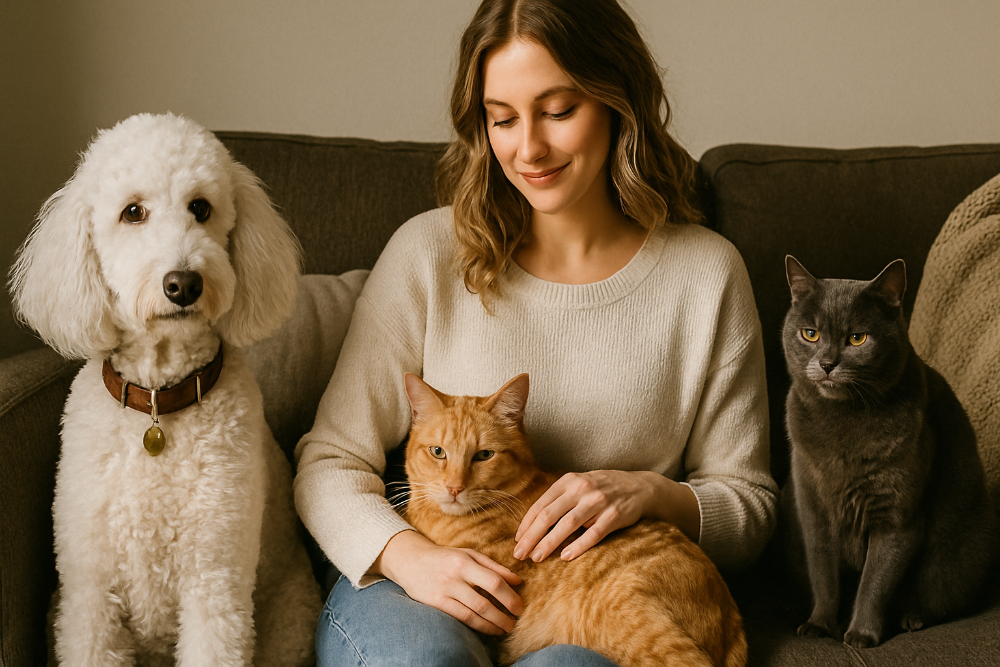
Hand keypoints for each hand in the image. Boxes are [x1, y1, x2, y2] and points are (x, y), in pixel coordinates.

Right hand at [374, 530, 523, 634]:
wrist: (410, 560)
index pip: (494, 581)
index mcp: (465, 561)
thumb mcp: (469, 554)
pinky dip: (479, 626)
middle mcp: (455, 576)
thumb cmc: (444, 556)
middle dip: (505, 613)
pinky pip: (462, 618)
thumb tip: (517, 580)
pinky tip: (490, 629)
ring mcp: (445, 591)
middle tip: (516, 620)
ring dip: (494, 623)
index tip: (520, 606)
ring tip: (506, 628)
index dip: (510, 596)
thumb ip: (493, 566)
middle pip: (486, 599)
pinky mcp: (436, 603)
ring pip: (475, 612)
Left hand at [513, 470, 653, 562]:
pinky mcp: (614, 516)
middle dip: (532, 536)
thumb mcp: (578, 485)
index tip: (517, 541)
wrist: (639, 486)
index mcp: (568, 481)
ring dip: (550, 543)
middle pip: (550, 515)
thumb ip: (559, 500)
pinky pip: (594, 533)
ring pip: (568, 524)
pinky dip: (579, 546)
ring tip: (537, 558)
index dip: (527, 524)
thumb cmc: (602, 489)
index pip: (541, 505)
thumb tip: (533, 525)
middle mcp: (581, 489)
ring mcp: (598, 501)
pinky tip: (566, 557)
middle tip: (520, 554)